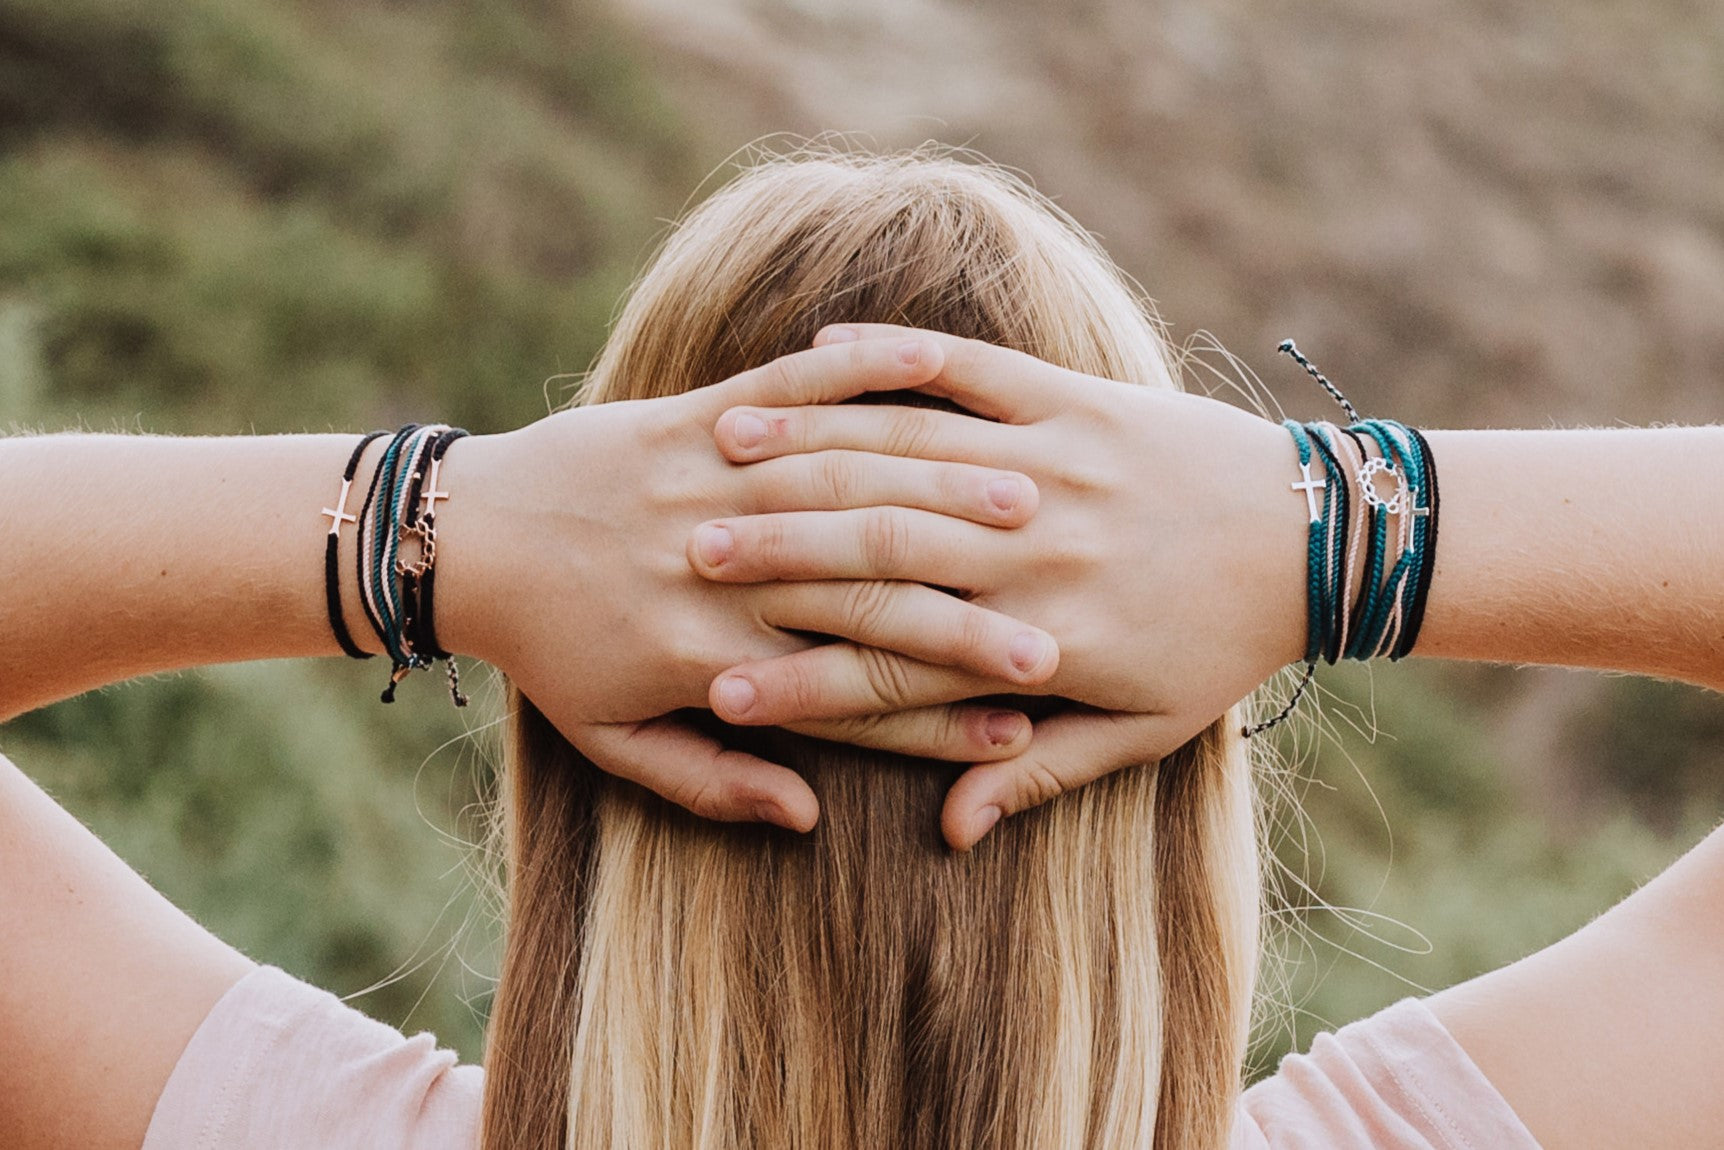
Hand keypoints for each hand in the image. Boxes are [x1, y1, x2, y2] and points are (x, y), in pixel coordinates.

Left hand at [437, 335, 1059, 831]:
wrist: (468, 539)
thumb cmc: (547, 650)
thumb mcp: (612, 740)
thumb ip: (711, 784)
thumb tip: (805, 813)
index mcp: (713, 660)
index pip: (854, 686)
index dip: (944, 702)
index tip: (1025, 711)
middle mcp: (724, 574)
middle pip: (873, 596)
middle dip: (976, 614)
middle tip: (1068, 624)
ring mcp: (709, 488)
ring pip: (847, 494)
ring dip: (947, 496)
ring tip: (1036, 503)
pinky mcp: (691, 421)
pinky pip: (787, 394)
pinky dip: (859, 381)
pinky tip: (931, 375)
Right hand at [693, 325, 1309, 846]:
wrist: (1315, 537)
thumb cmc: (1223, 645)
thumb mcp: (1144, 730)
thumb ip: (1041, 779)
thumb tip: (951, 831)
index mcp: (1039, 640)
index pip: (888, 668)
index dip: (795, 685)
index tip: (712, 693)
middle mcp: (1031, 550)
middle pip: (870, 555)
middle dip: (766, 558)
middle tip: (674, 560)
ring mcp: (1051, 460)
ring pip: (901, 455)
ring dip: (802, 456)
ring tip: (715, 462)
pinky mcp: (1071, 396)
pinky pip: (964, 368)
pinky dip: (888, 360)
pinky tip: (816, 355)